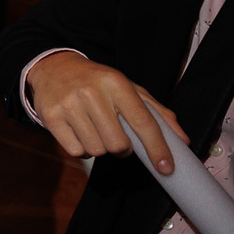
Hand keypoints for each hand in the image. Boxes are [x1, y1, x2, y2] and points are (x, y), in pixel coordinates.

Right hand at [27, 51, 186, 171]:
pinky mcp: (51, 117)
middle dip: (121, 149)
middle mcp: (91, 93)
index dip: (157, 147)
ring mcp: (69, 105)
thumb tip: (182, 140)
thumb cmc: (97, 81)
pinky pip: (75, 151)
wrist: (53, 66)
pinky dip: (81, 149)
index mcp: (116, 83)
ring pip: (96, 150)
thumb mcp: (128, 88)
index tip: (166, 168)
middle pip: (117, 144)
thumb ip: (156, 112)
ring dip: (100, 148)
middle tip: (117, 139)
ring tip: (95, 131)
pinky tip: (79, 133)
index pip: (142, 121)